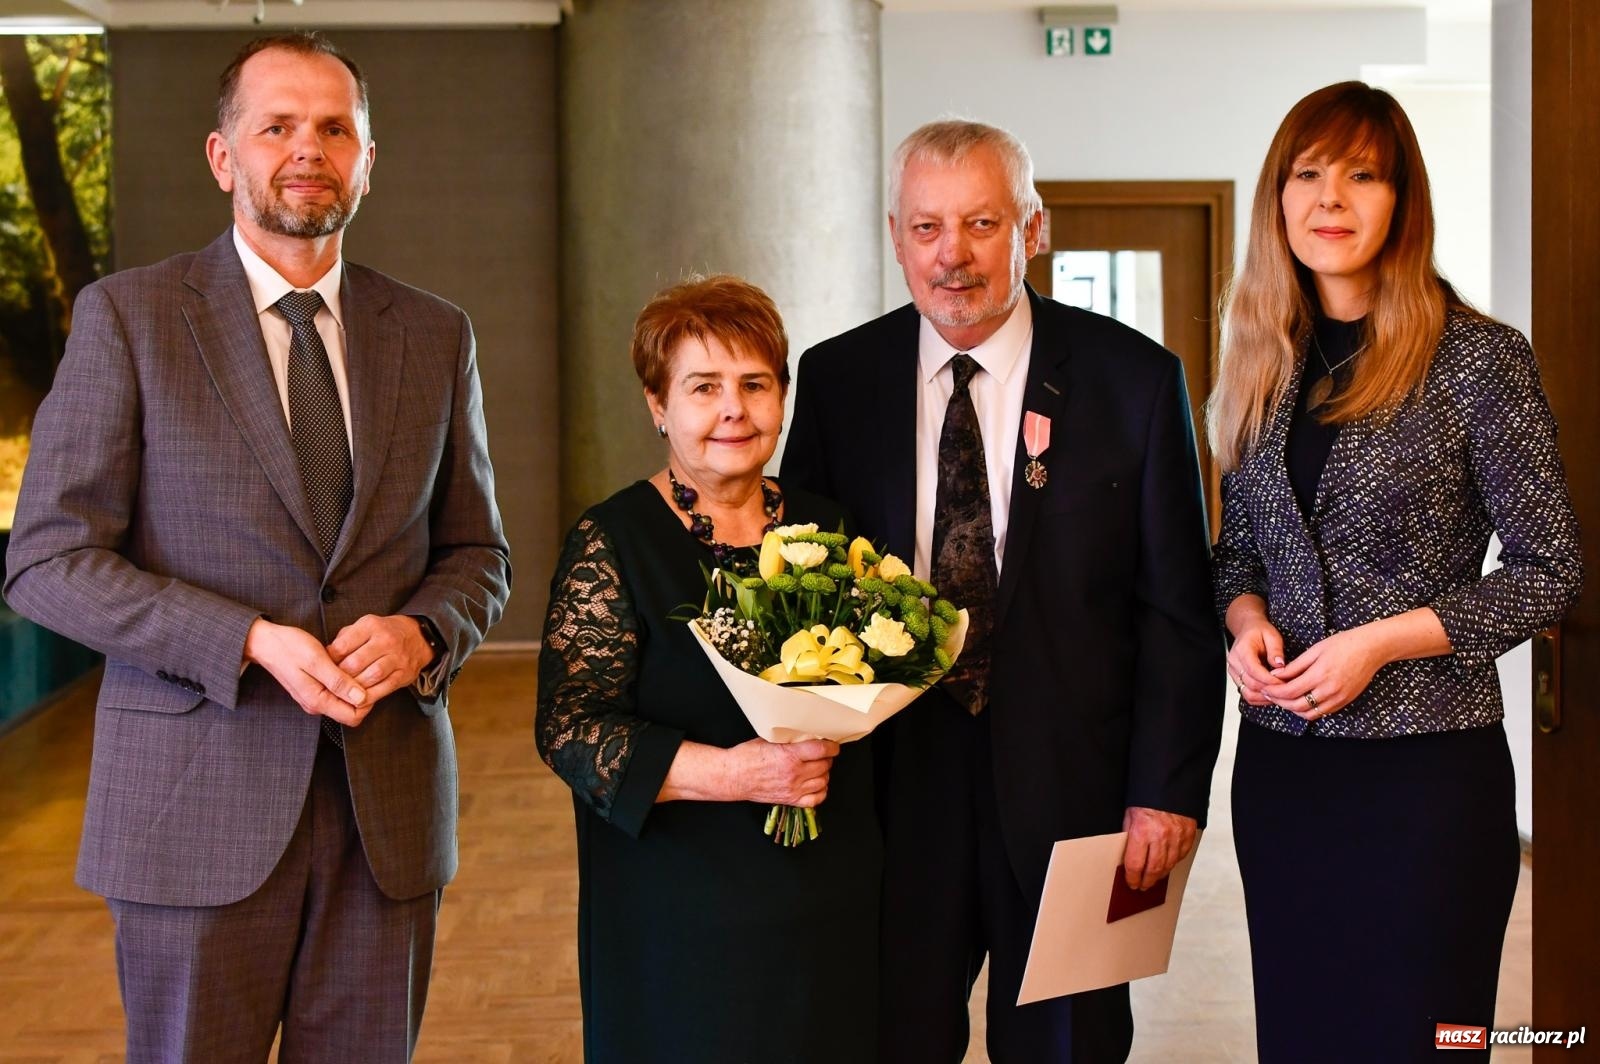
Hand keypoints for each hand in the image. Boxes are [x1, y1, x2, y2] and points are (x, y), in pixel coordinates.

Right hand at [244, 618, 369, 724]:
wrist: (266, 643)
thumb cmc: (289, 647)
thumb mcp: (317, 661)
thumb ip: (339, 682)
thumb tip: (362, 698)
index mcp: (317, 701)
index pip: (354, 716)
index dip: (367, 700)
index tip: (370, 679)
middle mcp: (317, 705)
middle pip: (352, 710)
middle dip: (363, 694)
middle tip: (363, 669)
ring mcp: (315, 699)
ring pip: (345, 701)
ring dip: (354, 687)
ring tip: (353, 665)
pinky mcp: (315, 691)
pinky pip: (337, 693)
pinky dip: (345, 682)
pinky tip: (343, 666)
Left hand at [327, 614, 433, 703]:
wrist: (417, 637)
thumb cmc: (385, 633)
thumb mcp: (364, 626)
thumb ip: (345, 639)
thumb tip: (327, 657)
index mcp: (370, 626)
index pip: (342, 646)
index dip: (330, 660)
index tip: (326, 666)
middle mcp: (385, 640)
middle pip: (355, 663)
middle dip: (341, 676)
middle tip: (334, 682)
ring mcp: (396, 658)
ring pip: (371, 676)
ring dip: (355, 687)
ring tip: (346, 690)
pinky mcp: (404, 673)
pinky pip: (385, 688)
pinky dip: (370, 696)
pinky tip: (360, 698)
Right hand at [730, 738, 839, 806]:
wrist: (733, 776)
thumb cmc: (746, 757)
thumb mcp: (769, 740)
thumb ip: (789, 741)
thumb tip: (805, 737)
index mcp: (789, 756)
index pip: (821, 750)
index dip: (832, 747)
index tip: (833, 745)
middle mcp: (794, 774)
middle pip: (824, 766)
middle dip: (827, 759)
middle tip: (823, 754)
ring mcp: (793, 789)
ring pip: (823, 782)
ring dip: (824, 773)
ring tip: (819, 767)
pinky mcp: (789, 800)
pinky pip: (815, 799)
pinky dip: (820, 791)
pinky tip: (816, 784)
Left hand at [1121, 806, 1196, 890]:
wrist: (1168, 783)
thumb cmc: (1146, 798)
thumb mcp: (1129, 815)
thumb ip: (1129, 836)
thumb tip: (1127, 855)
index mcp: (1142, 832)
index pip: (1135, 865)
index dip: (1132, 877)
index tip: (1131, 882)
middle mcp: (1160, 837)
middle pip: (1153, 870)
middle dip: (1146, 881)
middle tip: (1141, 886)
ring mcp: (1177, 837)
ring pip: (1169, 865)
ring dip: (1160, 875)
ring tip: (1153, 878)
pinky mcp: (1188, 834)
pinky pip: (1181, 855)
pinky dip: (1173, 862)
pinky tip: (1167, 864)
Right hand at [1225, 597, 1283, 707]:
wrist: (1248, 629)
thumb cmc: (1260, 631)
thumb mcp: (1272, 635)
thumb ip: (1276, 651)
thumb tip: (1280, 666)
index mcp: (1242, 650)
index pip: (1254, 670)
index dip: (1269, 680)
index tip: (1283, 683)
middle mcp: (1234, 662)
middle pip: (1250, 684)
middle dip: (1269, 689)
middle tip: (1285, 690)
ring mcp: (1233, 671)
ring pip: (1247, 692)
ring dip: (1264, 697)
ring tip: (1279, 695)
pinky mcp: (1236, 678)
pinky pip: (1246, 693)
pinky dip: (1259, 697)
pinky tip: (1270, 695)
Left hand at [1261, 627, 1384, 721]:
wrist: (1372, 649)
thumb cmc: (1343, 644)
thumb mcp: (1315, 650)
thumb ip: (1295, 666)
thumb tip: (1275, 675)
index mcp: (1320, 675)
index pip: (1289, 691)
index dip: (1273, 692)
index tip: (1264, 687)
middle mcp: (1329, 690)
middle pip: (1296, 706)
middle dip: (1279, 702)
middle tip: (1269, 694)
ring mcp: (1338, 698)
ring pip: (1308, 714)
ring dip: (1292, 709)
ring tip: (1283, 699)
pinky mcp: (1345, 702)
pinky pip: (1321, 712)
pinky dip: (1307, 710)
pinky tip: (1300, 701)